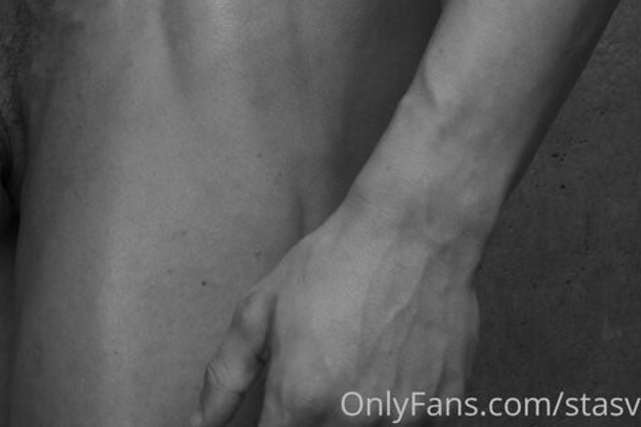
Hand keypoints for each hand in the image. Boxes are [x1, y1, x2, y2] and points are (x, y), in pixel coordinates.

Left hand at [190, 194, 478, 426]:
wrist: (415, 232)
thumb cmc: (336, 262)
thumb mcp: (263, 307)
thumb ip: (224, 378)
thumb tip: (196, 426)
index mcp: (299, 401)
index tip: (277, 409)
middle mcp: (351, 423)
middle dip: (308, 419)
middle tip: (319, 375)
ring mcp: (402, 424)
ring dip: (351, 416)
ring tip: (355, 365)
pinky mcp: (444, 413)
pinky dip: (393, 414)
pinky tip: (390, 371)